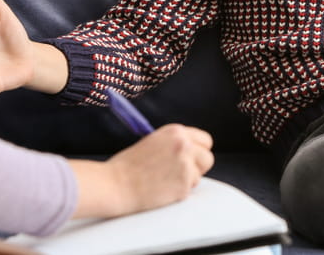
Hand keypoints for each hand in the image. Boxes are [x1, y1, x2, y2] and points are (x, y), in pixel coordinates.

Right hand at [69, 125, 214, 217]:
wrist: (115, 184)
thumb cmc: (128, 165)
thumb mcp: (154, 142)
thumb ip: (174, 144)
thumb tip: (192, 151)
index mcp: (176, 132)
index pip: (205, 140)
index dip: (198, 151)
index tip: (191, 158)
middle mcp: (184, 145)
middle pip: (208, 158)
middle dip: (197, 167)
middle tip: (181, 173)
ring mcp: (185, 165)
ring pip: (199, 175)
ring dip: (187, 180)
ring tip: (165, 180)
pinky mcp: (183, 185)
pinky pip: (189, 190)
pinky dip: (178, 192)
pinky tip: (161, 189)